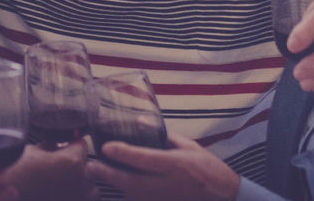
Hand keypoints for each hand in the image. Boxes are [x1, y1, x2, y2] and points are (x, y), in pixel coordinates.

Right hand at [5, 141, 94, 200]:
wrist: (2, 191)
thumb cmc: (13, 172)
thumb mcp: (34, 151)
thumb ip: (52, 147)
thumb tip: (58, 145)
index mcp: (72, 161)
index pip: (82, 144)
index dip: (71, 143)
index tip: (65, 145)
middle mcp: (79, 181)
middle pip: (90, 167)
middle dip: (78, 164)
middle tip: (60, 165)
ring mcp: (76, 198)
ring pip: (90, 189)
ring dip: (80, 184)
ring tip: (61, 182)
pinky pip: (80, 199)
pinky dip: (73, 195)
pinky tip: (58, 192)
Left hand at [86, 132, 239, 200]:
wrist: (224, 198)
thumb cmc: (207, 168)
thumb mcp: (189, 146)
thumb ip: (164, 135)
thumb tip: (138, 120)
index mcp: (174, 165)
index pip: (144, 159)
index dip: (123, 153)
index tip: (106, 147)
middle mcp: (166, 185)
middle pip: (131, 182)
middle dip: (108, 174)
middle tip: (89, 166)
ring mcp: (162, 200)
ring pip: (131, 195)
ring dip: (115, 184)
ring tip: (96, 171)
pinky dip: (127, 193)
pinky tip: (119, 184)